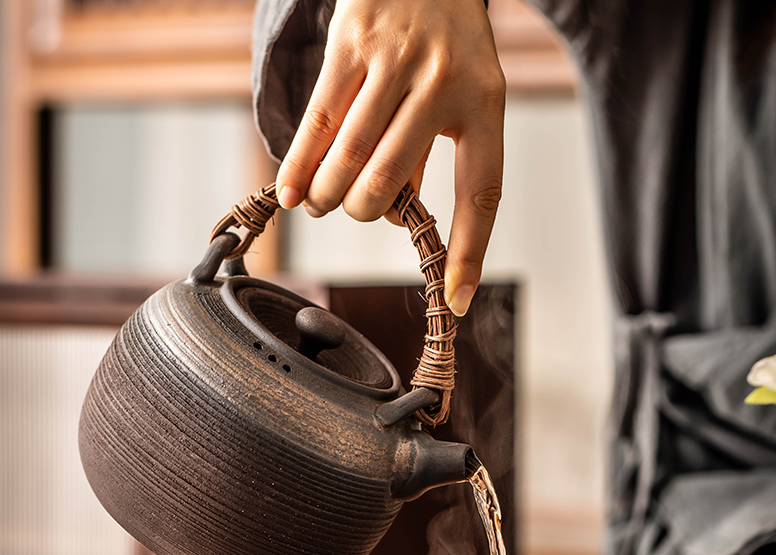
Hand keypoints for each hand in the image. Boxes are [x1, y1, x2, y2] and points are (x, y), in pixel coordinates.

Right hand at [274, 0, 504, 315]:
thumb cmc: (446, 34)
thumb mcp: (463, 90)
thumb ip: (432, 149)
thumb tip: (398, 210)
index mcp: (485, 104)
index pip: (480, 194)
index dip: (468, 251)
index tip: (457, 299)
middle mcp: (443, 84)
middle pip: (388, 184)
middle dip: (362, 211)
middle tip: (351, 208)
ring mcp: (395, 62)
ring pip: (348, 160)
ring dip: (326, 197)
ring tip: (318, 204)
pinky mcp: (351, 44)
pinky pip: (318, 123)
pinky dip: (299, 168)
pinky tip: (290, 195)